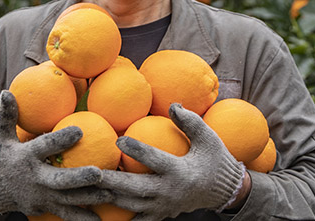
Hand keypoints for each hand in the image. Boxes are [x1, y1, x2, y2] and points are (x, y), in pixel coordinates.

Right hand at [0, 90, 111, 219]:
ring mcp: (41, 197)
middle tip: (99, 173)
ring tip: (111, 194)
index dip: (60, 139)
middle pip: (59, 180)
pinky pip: (66, 215)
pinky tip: (101, 220)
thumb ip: (6, 115)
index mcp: (25, 158)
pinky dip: (82, 219)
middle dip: (79, 178)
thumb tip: (7, 92)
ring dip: (89, 198)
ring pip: (68, 200)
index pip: (44, 147)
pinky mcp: (45, 209)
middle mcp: (35, 179)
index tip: (79, 130)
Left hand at [98, 103, 245, 219]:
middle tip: (90, 171)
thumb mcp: (209, 138)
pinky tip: (100, 208)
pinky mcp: (161, 215)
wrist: (224, 191)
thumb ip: (190, 122)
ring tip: (90, 186)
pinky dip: (119, 215)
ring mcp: (164, 207)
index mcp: (181, 172)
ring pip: (131, 206)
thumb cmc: (215, 160)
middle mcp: (170, 192)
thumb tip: (172, 105)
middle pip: (135, 188)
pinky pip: (137, 219)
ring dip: (109, 197)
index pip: (155, 160)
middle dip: (111, 181)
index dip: (137, 149)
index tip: (118, 139)